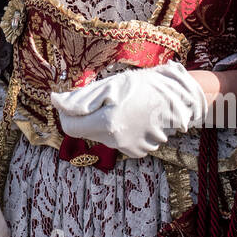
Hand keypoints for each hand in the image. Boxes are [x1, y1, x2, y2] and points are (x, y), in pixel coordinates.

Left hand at [50, 62, 208, 158]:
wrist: (181, 98)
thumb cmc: (144, 86)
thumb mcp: (110, 85)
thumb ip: (80, 98)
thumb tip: (56, 103)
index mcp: (107, 125)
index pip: (70, 128)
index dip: (68, 113)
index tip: (74, 101)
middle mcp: (117, 143)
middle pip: (86, 131)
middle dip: (89, 116)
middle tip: (105, 98)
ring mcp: (130, 149)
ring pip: (103, 135)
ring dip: (106, 121)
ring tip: (124, 104)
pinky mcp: (139, 150)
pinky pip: (119, 139)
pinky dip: (121, 128)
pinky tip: (134, 115)